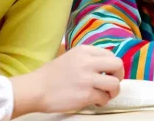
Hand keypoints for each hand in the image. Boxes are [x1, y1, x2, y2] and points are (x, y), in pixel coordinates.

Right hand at [10, 45, 124, 117]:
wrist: (34, 89)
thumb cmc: (50, 75)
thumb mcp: (70, 57)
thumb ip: (88, 58)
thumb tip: (106, 66)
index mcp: (84, 51)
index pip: (110, 55)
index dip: (113, 66)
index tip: (109, 73)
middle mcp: (88, 62)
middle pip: (118, 65)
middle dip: (119, 76)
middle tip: (112, 84)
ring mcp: (88, 79)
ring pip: (115, 84)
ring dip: (113, 92)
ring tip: (105, 95)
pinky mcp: (86, 95)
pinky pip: (104, 98)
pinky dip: (102, 101)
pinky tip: (95, 102)